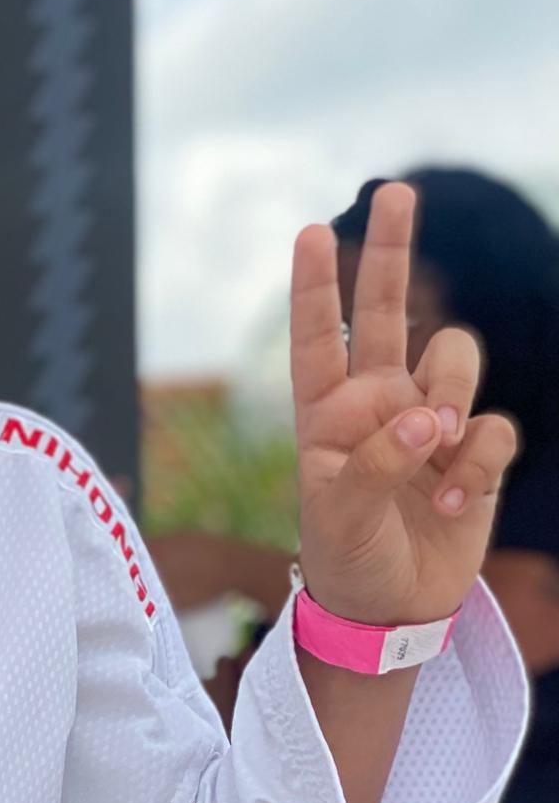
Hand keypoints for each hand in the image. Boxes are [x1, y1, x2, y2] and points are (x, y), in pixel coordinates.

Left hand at [291, 181, 518, 625]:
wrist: (390, 611)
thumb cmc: (346, 560)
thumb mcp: (340, 518)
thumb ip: (377, 464)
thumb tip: (427, 419)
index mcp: (328, 413)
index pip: (317, 337)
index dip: (314, 286)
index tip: (310, 232)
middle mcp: (378, 403)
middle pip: (387, 310)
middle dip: (390, 251)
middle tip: (395, 191)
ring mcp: (429, 421)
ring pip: (455, 358)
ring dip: (453, 393)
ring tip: (436, 454)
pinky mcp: (472, 450)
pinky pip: (493, 426)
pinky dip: (478, 460)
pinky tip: (454, 499)